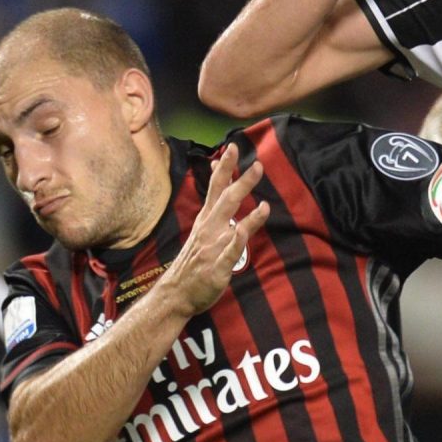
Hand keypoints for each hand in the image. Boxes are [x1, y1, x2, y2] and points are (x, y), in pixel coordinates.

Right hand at [159, 150, 268, 318]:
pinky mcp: (219, 266)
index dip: (224, 168)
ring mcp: (214, 247)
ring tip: (265, 202)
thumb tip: (219, 176)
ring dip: (248, 211)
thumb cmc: (194, 260)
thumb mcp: (203, 228)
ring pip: (231, 224)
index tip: (233, 147)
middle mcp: (210, 229)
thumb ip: (215, 205)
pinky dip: (238, 240)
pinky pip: (231, 251)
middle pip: (225, 200)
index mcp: (207, 220)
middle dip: (241, 181)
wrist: (176, 293)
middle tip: (257, 165)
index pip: (215, 188)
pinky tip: (244, 230)